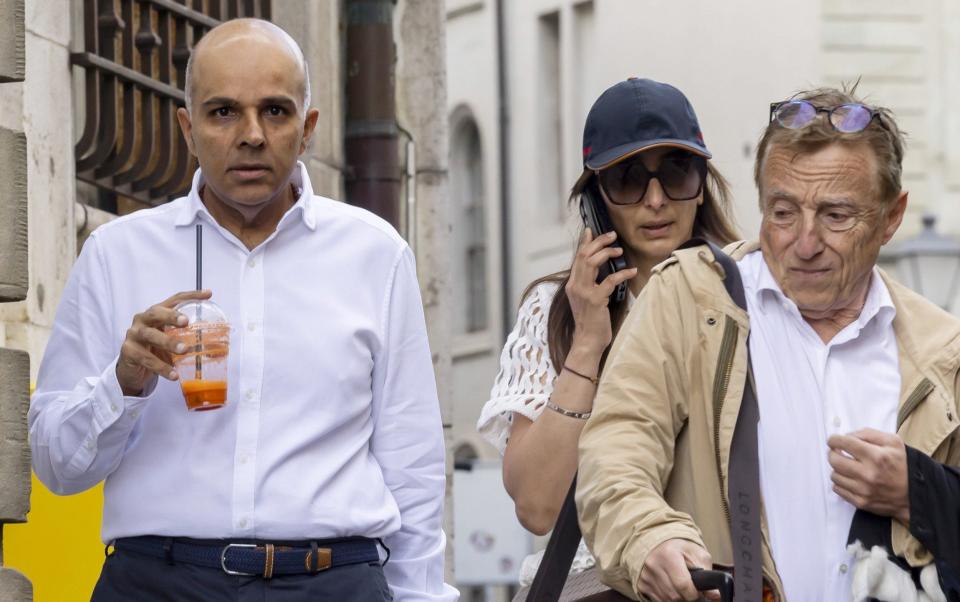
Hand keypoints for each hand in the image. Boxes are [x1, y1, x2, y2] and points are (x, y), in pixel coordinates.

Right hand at [116, 290, 212, 395]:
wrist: (132, 370)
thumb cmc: (154, 350)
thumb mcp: (170, 340)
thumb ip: (185, 337)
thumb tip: (215, 342)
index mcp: (155, 314)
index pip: (173, 300)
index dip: (190, 296)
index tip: (208, 294)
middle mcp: (142, 320)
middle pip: (155, 313)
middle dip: (171, 315)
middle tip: (186, 322)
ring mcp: (133, 335)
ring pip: (150, 335)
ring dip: (168, 342)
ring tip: (185, 349)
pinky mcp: (129, 352)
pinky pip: (146, 359)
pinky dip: (161, 367)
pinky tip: (173, 374)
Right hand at [565, 228, 637, 354]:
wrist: (587, 341)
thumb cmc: (591, 322)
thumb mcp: (587, 299)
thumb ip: (589, 284)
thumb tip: (600, 270)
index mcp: (572, 284)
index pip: (577, 258)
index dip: (585, 243)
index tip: (592, 231)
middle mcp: (575, 286)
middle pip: (584, 256)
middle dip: (599, 242)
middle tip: (612, 236)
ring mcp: (584, 292)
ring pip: (592, 262)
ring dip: (607, 253)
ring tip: (619, 250)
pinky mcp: (595, 299)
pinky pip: (609, 280)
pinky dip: (622, 273)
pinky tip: (631, 271)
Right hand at [639, 539, 718, 601]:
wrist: (657, 543)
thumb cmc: (680, 548)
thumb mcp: (697, 554)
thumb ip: (708, 574)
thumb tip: (716, 595)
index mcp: (669, 554)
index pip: (683, 585)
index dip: (694, 593)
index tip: (698, 591)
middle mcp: (653, 565)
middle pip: (675, 596)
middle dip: (686, 597)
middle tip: (690, 589)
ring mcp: (646, 576)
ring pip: (667, 600)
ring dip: (677, 598)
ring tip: (681, 587)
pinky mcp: (641, 584)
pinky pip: (658, 601)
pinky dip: (667, 598)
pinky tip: (671, 588)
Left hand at [828, 428, 909, 524]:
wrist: (915, 495)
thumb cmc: (903, 466)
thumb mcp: (893, 442)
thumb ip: (868, 434)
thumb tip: (846, 435)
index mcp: (876, 456)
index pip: (843, 443)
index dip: (834, 439)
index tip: (833, 440)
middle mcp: (868, 474)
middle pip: (834, 459)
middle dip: (833, 453)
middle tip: (839, 452)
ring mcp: (863, 490)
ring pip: (834, 475)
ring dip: (838, 469)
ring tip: (848, 467)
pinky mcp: (860, 502)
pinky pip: (838, 489)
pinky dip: (841, 482)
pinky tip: (851, 479)